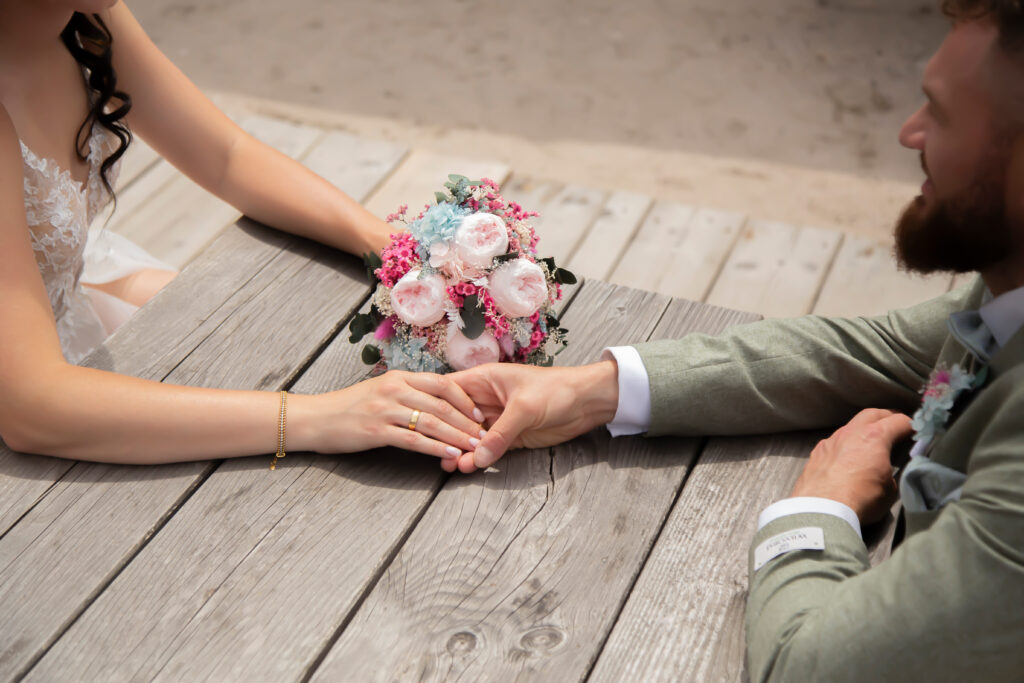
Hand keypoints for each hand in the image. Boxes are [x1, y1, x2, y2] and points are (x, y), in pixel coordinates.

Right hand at [295, 371, 484, 459]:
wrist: (315, 418)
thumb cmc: (350, 408)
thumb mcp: (381, 391)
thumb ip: (408, 393)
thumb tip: (438, 403)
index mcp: (400, 377)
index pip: (443, 384)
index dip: (466, 400)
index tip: (481, 415)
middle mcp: (396, 389)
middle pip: (443, 404)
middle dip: (468, 422)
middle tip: (487, 436)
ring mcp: (386, 409)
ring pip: (433, 422)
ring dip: (458, 436)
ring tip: (475, 447)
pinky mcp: (377, 430)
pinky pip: (414, 440)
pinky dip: (436, 448)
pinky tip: (450, 455)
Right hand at [445, 360, 619, 472]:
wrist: (588, 402)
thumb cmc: (557, 390)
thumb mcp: (525, 408)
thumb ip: (501, 433)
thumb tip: (479, 456)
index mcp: (484, 380)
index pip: (450, 392)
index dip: (437, 408)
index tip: (425, 426)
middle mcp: (485, 399)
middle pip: (456, 418)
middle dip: (447, 435)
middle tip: (439, 453)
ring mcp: (496, 420)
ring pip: (470, 437)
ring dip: (461, 450)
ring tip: (450, 465)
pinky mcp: (509, 437)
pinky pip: (488, 449)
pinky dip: (477, 458)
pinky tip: (467, 467)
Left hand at [790, 408, 913, 523]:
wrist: (821, 510)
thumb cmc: (860, 499)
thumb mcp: (891, 489)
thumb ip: (893, 473)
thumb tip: (888, 471)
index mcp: (874, 437)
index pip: (899, 421)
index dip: (912, 426)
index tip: (917, 432)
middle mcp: (850, 433)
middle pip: (872, 414)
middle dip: (887, 418)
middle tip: (896, 427)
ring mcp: (830, 441)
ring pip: (850, 426)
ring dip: (863, 431)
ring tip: (871, 443)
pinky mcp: (817, 454)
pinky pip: (835, 442)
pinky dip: (846, 445)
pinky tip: (848, 456)